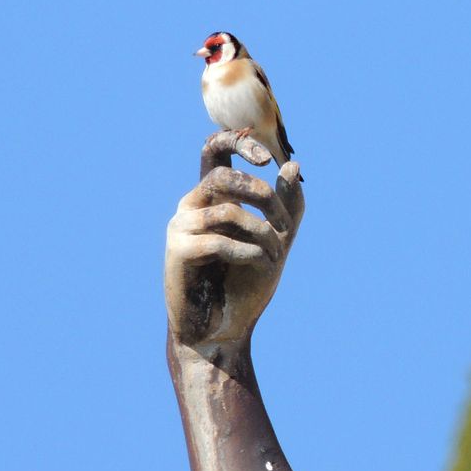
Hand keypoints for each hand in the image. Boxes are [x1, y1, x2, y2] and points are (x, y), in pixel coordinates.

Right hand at [165, 131, 304, 347]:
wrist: (226, 328)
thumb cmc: (246, 285)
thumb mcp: (278, 242)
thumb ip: (288, 207)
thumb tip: (293, 166)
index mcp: (213, 198)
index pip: (214, 149)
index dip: (238, 142)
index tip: (269, 160)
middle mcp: (192, 205)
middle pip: (224, 175)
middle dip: (263, 196)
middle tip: (283, 224)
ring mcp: (181, 226)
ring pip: (229, 211)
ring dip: (263, 234)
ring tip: (275, 257)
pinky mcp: (177, 251)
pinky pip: (219, 240)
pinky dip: (248, 253)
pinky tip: (259, 264)